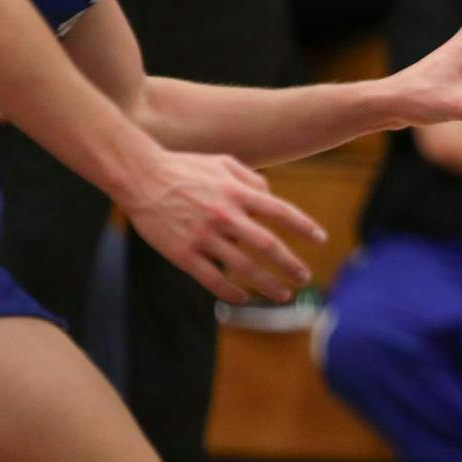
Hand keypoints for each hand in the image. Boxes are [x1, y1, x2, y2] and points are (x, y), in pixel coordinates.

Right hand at [119, 151, 326, 305]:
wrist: (140, 177)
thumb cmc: (183, 168)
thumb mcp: (221, 163)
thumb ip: (251, 179)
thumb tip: (272, 196)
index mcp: (237, 193)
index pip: (281, 211)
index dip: (304, 226)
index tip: (321, 239)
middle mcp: (225, 216)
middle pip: (268, 245)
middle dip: (290, 264)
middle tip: (305, 277)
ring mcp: (204, 236)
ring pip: (243, 268)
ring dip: (267, 284)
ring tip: (284, 295)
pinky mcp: (183, 253)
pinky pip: (212, 279)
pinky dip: (231, 291)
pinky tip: (244, 298)